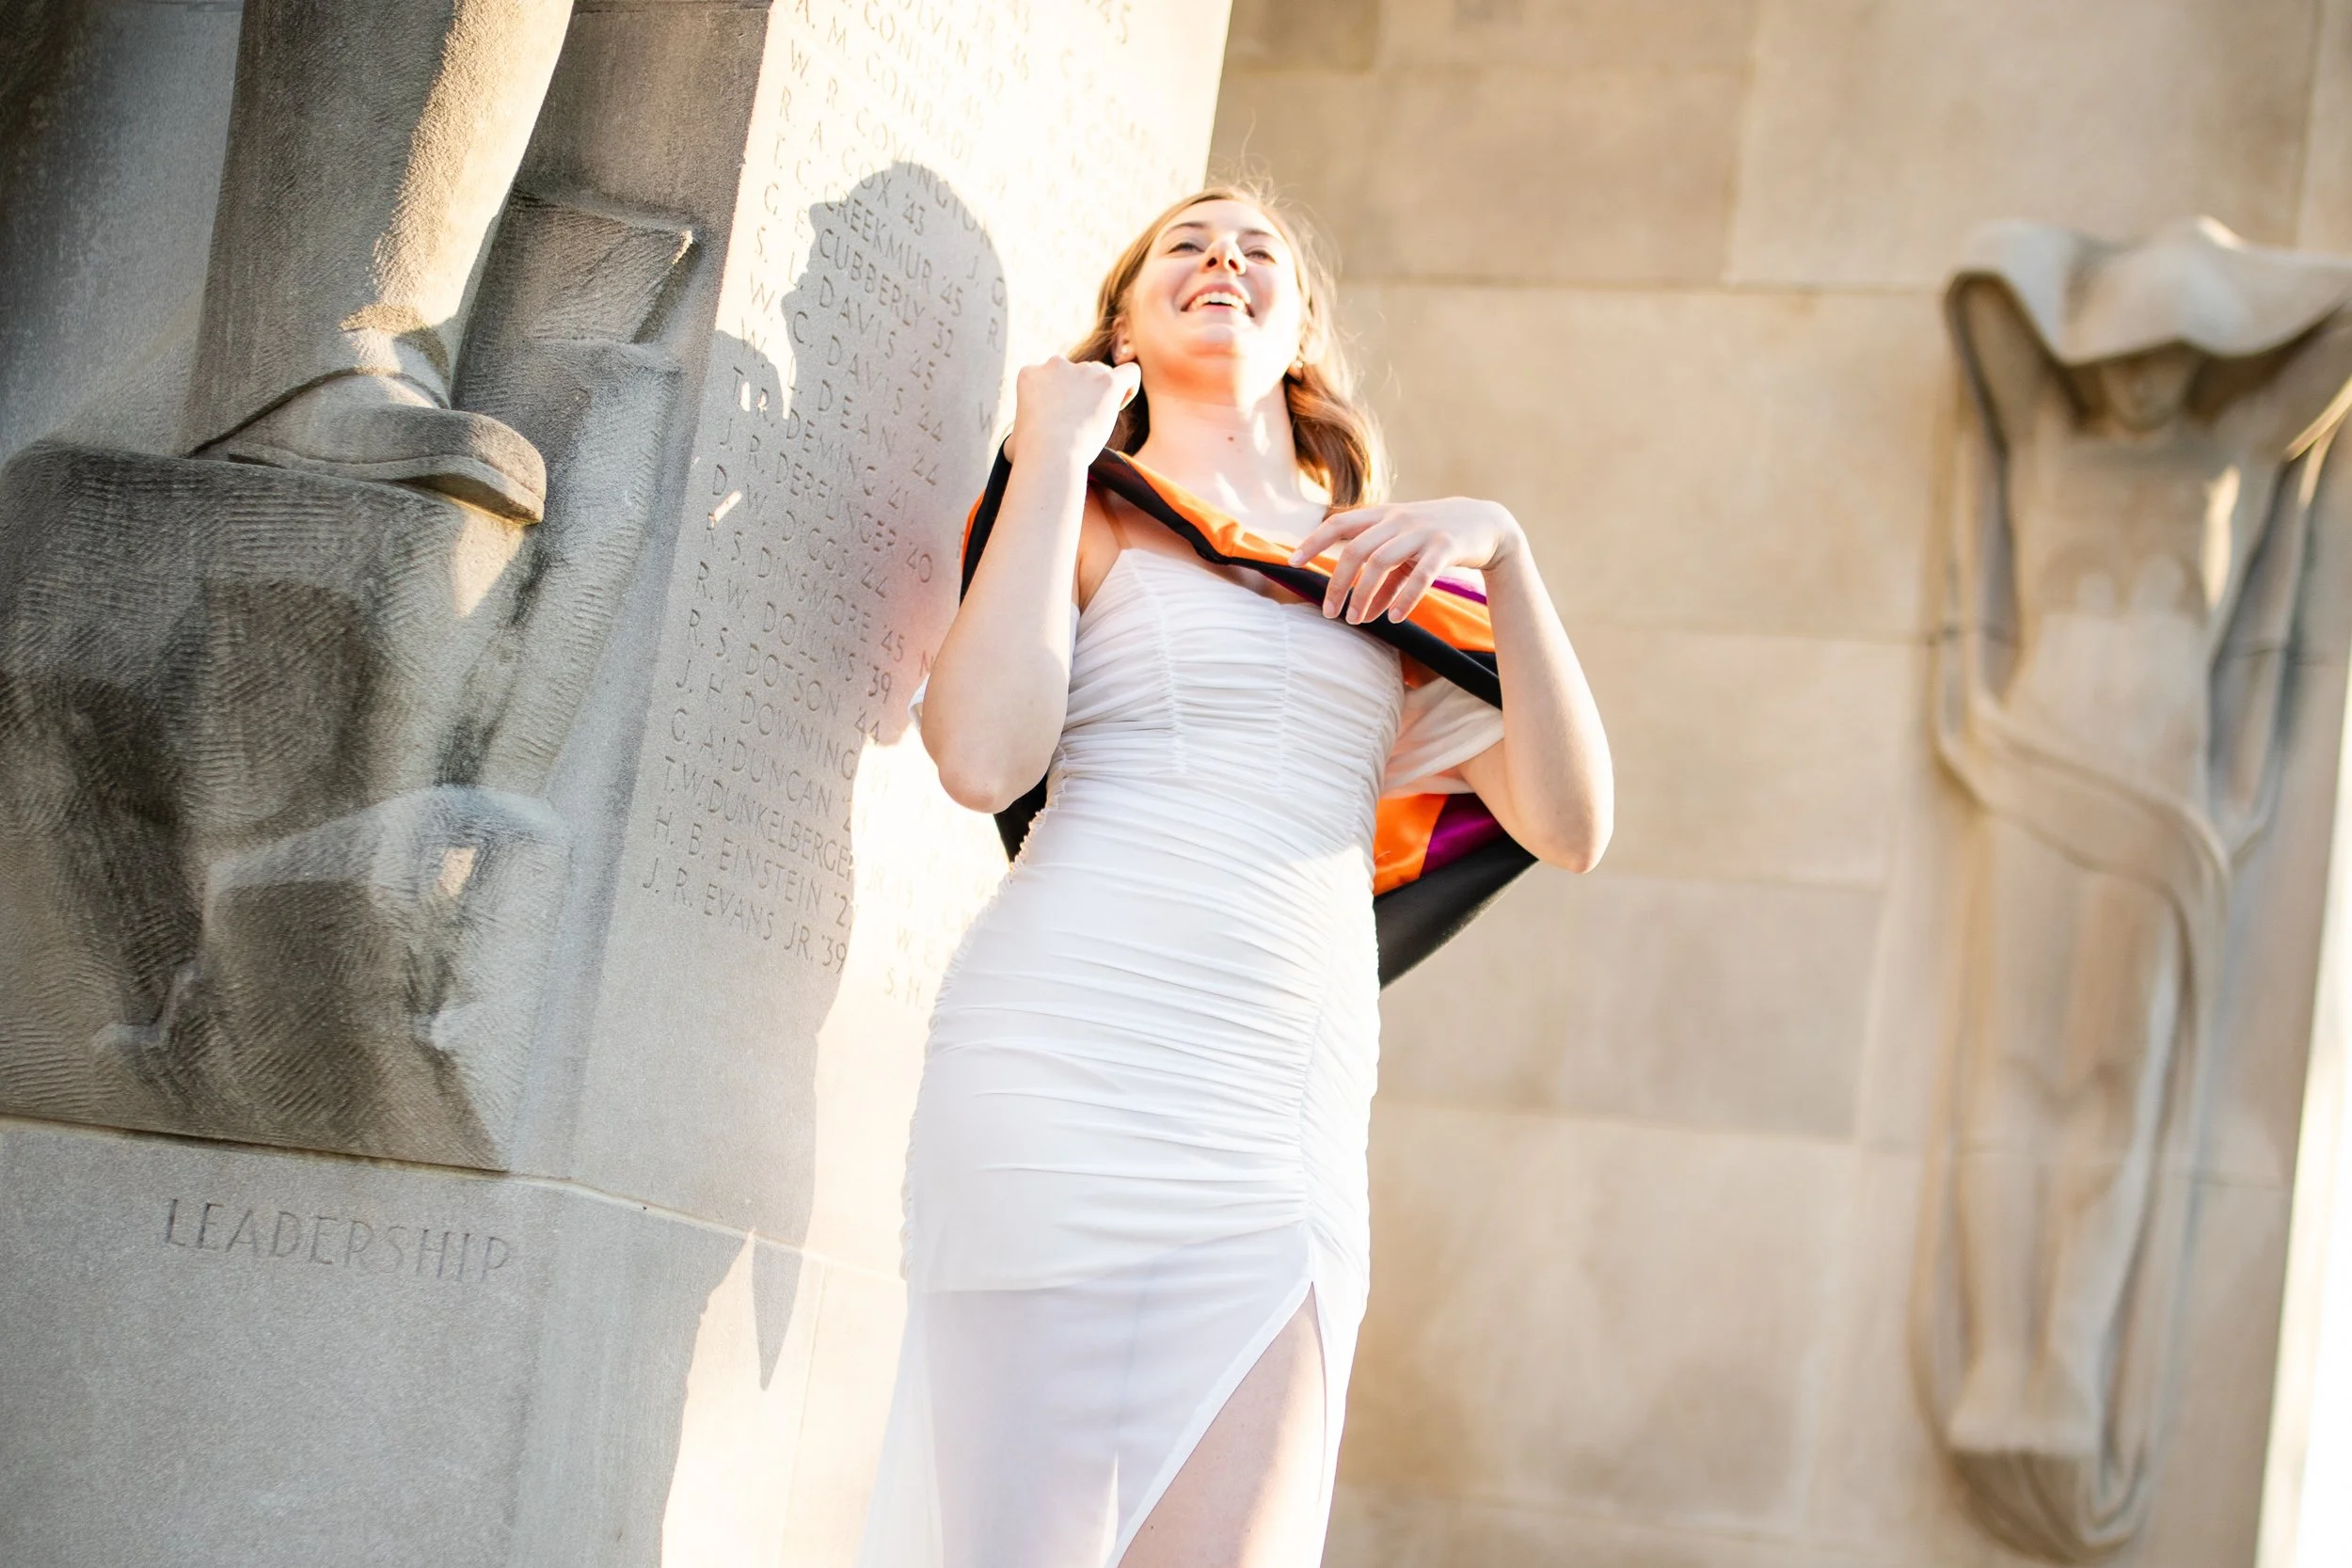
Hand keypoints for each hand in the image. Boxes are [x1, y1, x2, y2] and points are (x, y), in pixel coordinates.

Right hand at [1006, 355, 1141, 468]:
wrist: (1050, 455)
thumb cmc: (1030, 455)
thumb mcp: (1012, 441)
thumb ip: (1020, 432)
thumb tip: (1019, 442)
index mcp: (1030, 373)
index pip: (1052, 376)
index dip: (1061, 397)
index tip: (1062, 420)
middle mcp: (1055, 365)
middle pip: (1078, 371)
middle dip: (1082, 393)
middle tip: (1081, 421)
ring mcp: (1083, 371)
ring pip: (1102, 373)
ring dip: (1102, 393)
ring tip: (1098, 420)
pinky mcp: (1108, 382)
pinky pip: (1130, 372)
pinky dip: (1129, 386)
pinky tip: (1120, 403)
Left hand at [1287, 497, 1525, 622]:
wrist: (1487, 524)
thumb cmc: (1435, 540)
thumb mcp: (1406, 554)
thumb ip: (1384, 581)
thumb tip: (1364, 612)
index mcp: (1383, 515)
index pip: (1339, 523)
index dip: (1314, 541)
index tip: (1292, 562)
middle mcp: (1398, 520)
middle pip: (1355, 549)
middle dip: (1337, 583)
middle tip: (1329, 612)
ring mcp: (1422, 531)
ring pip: (1382, 562)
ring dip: (1364, 594)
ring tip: (1357, 621)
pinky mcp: (1446, 547)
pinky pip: (1421, 574)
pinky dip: (1405, 597)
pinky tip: (1395, 618)